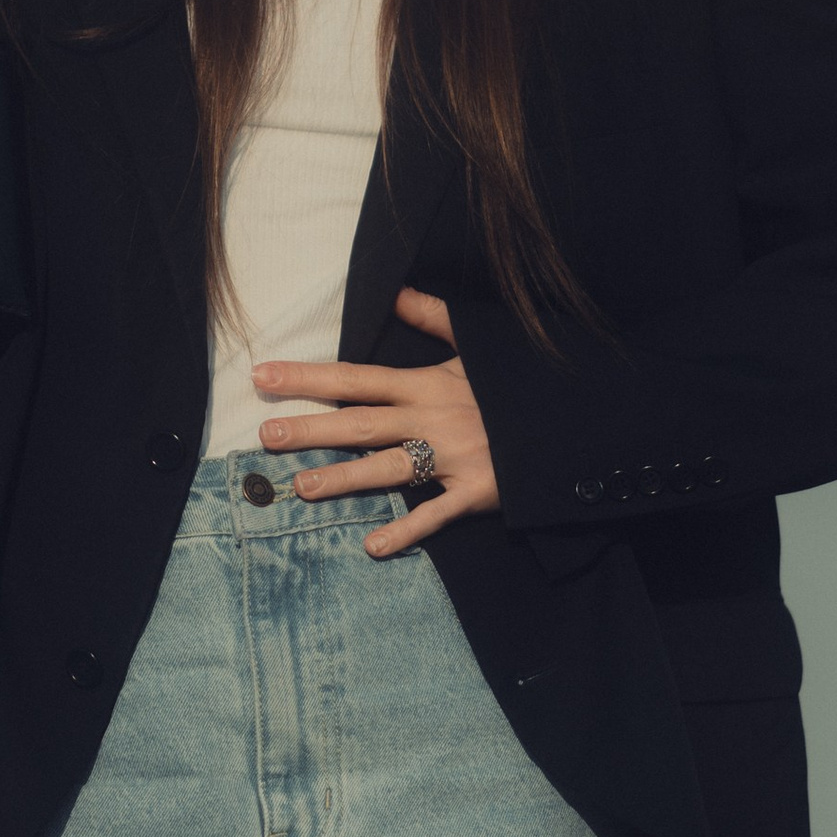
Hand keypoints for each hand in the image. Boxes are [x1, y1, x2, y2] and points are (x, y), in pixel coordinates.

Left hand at [253, 287, 499, 556]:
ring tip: (301, 488)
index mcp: (427, 383)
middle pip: (361, 424)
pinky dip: (406, 531)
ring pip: (388, 469)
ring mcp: (453, 457)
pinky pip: (436, 514)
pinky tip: (372, 546)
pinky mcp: (476, 491)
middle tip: (266, 436)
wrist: (572, 418)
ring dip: (344, 480)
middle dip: (312, 429)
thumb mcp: (479, 343)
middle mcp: (432, 419)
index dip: (309, 377)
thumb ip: (435, 317)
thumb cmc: (518, 381)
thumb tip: (397, 291)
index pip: (356, 377)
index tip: (264, 376)